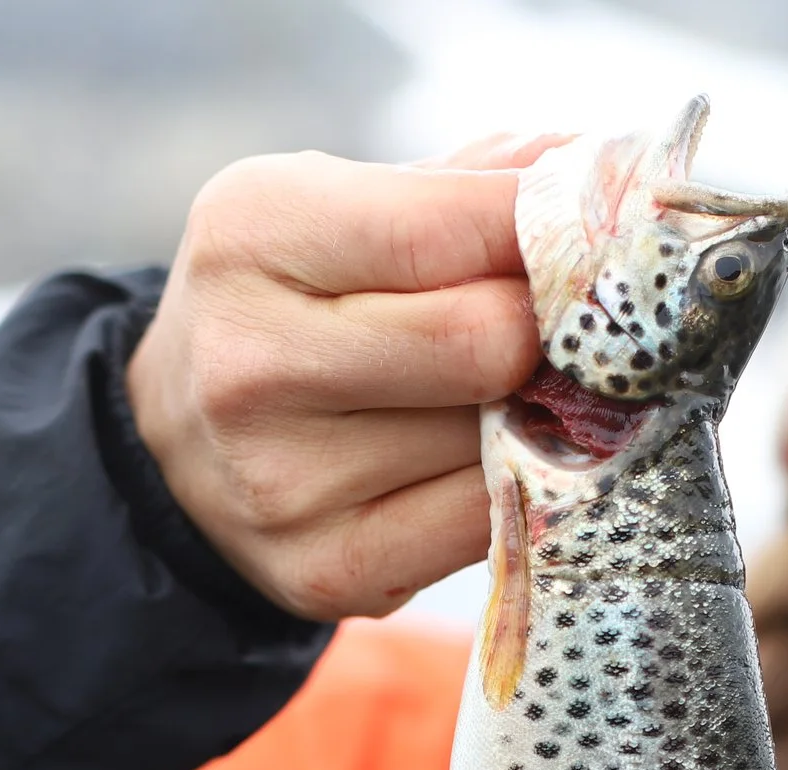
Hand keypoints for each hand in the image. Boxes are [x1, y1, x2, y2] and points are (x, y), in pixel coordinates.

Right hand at [128, 135, 566, 620]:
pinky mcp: (326, 571)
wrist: (181, 447)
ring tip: (508, 396)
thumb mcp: (340, 208)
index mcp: (253, 233)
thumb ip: (469, 186)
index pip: (445, 226)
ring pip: (496, 440)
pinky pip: (486, 525)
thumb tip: (606, 180)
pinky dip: (513, 490)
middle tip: (551, 327)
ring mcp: (283, 480)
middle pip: (484, 342)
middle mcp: (251, 360)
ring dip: (533, 417)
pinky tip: (488, 461)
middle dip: (543, 330)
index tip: (581, 236)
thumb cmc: (298, 303)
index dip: (541, 230)